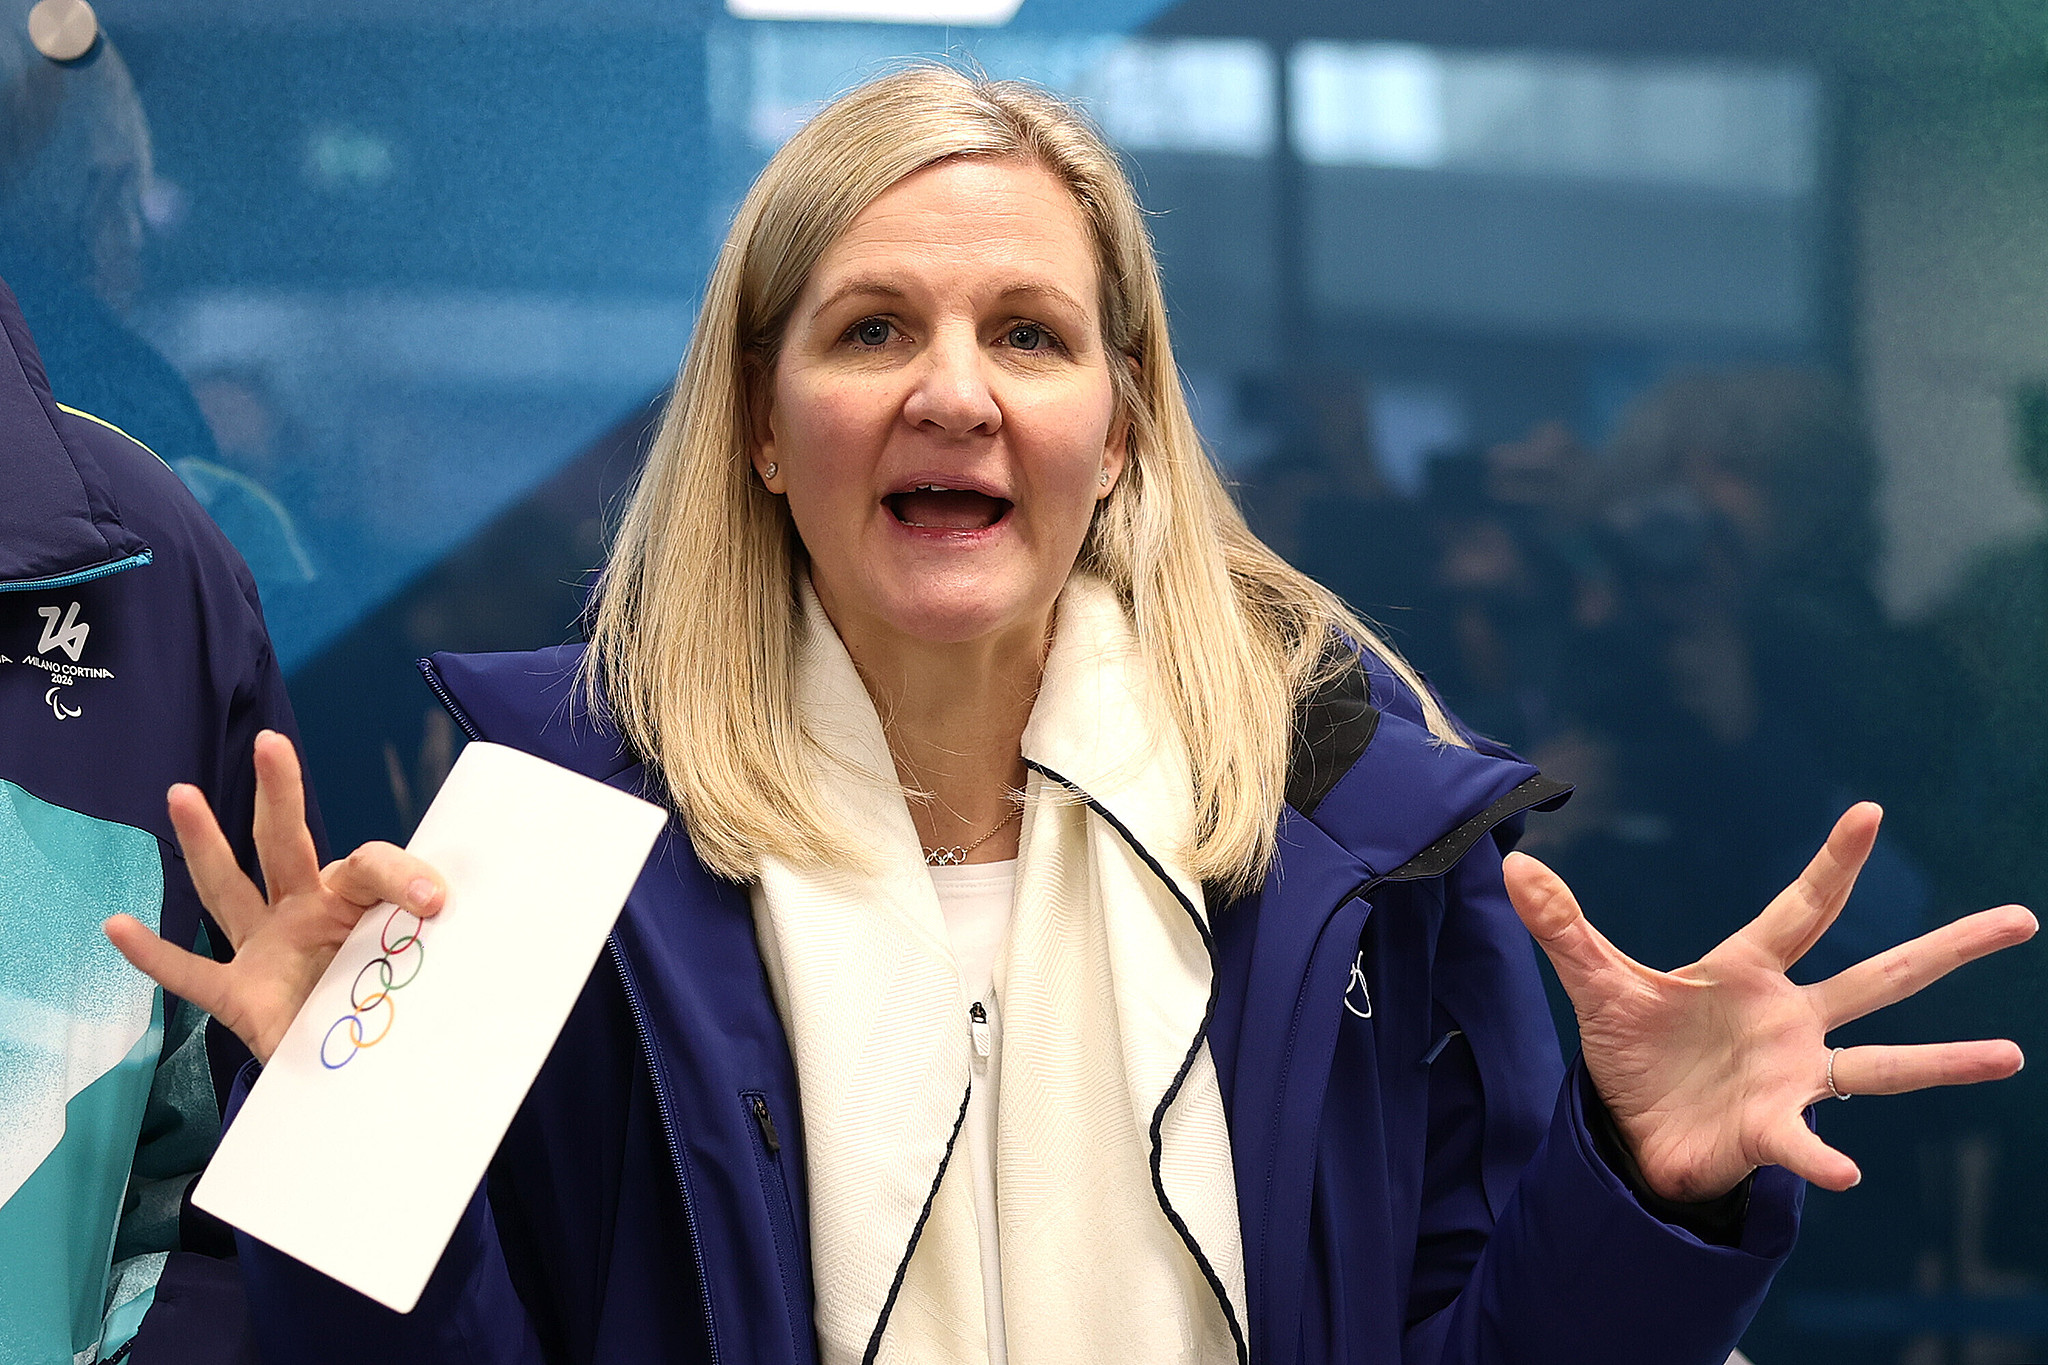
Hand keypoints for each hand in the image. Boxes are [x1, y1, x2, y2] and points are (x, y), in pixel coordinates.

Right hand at [105, 730, 444, 1064]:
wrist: (363, 1064)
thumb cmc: (393, 1003)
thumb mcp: (424, 972)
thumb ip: (433, 949)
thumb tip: (452, 926)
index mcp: (355, 900)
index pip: (371, 865)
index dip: (404, 876)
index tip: (436, 901)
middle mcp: (304, 913)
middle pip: (286, 843)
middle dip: (279, 793)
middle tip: (270, 743)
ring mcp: (266, 950)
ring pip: (228, 890)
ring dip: (204, 844)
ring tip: (181, 794)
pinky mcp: (240, 995)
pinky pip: (190, 974)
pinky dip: (154, 955)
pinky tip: (117, 926)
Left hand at [1504, 802, 2033, 1201]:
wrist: (1633, 1132)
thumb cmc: (1632, 1052)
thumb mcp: (1594, 985)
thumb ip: (1561, 926)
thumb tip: (1512, 863)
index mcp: (1748, 970)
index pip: (1801, 908)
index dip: (1834, 863)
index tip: (1870, 813)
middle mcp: (1790, 1018)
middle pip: (1880, 975)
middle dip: (1947, 948)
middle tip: (2021, 919)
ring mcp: (1794, 1074)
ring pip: (1885, 1062)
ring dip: (1945, 1061)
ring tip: (2009, 1054)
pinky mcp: (1776, 1126)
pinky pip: (1806, 1140)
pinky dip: (1819, 1155)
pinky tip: (1844, 1172)